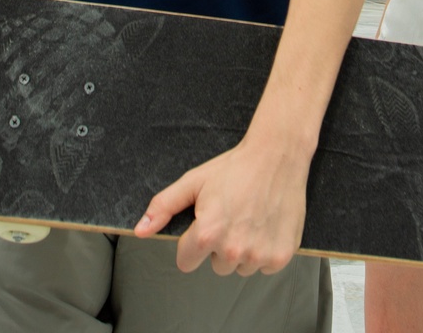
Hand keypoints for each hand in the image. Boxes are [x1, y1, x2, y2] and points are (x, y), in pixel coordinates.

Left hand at [134, 135, 308, 276]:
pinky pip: (265, 266)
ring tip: (250, 216)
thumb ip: (164, 207)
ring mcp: (259, 255)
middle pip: (216, 266)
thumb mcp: (194, 181)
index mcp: (208, 234)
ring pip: (241, 267)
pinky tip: (265, 223)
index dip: (192, 243)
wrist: (277, 155)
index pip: (186, 262)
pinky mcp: (281, 255)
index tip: (205, 224)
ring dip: (243, 249)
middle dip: (220, 246)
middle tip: (232, 215)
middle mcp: (233, 250)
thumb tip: (141, 230)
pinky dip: (265, 249)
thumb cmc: (235, 167)